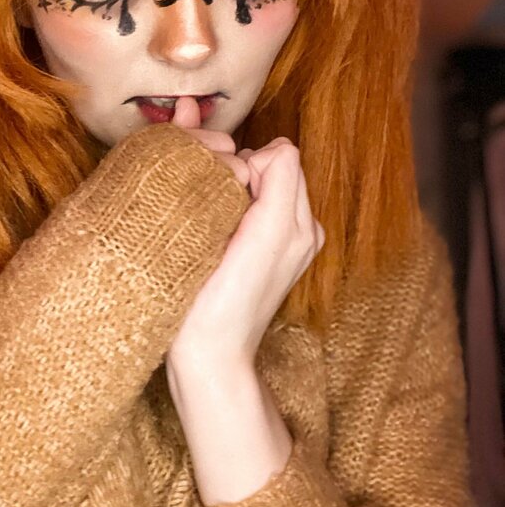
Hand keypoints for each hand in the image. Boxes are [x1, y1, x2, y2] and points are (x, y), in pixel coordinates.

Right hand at [167, 97, 324, 369]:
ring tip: (206, 221)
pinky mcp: (251, 255)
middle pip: (266, 167)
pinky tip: (207, 234)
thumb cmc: (230, 298)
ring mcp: (273, 242)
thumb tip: (271, 152)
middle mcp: (294, 227)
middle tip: (208, 205)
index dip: (244, 164)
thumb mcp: (269, 231)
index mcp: (300, 220)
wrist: (208, 355)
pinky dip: (223, 208)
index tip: (221, 192)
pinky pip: (241, 208)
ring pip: (249, 184)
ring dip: (226, 190)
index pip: (278, 155)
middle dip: (237, 173)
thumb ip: (280, 181)